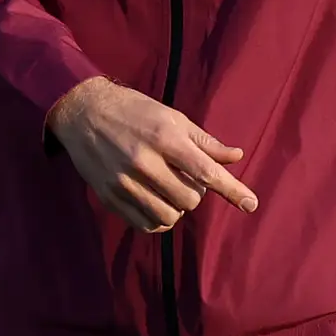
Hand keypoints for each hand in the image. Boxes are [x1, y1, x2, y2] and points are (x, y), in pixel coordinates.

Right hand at [46, 74, 257, 233]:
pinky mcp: (109, 197)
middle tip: (186, 179)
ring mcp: (125, 182)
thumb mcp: (172, 117)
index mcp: (165, 138)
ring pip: (169, 216)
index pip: (206, 171)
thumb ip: (204, 142)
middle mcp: (145, 162)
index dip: (232, 190)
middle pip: (190, 199)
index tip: (252, 204)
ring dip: (177, 208)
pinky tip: (157, 204)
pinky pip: (145, 224)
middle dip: (196, 193)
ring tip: (170, 191)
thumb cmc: (134, 111)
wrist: (83, 112)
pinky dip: (158, 220)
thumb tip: (236, 156)